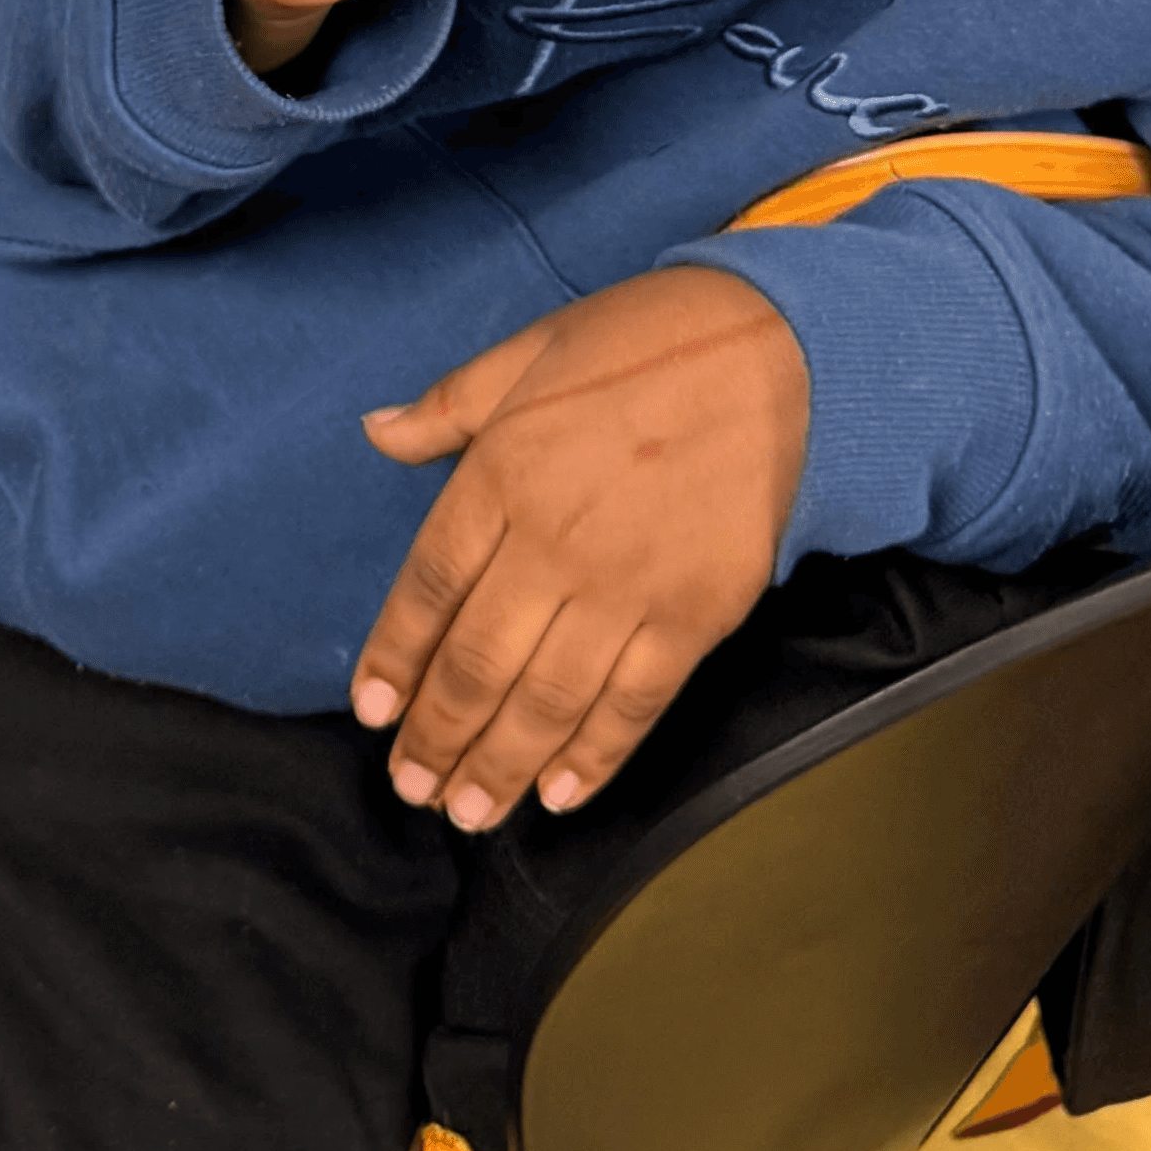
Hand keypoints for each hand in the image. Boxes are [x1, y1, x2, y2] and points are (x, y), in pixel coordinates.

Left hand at [349, 269, 809, 828]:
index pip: (427, 587)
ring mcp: (628, 585)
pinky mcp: (697, 614)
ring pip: (546, 699)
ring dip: (499, 765)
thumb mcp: (530, 349)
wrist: (780, 349)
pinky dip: (595, 756)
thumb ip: (448, 405)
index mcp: (502, 473)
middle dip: (437, 736)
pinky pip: (634, 701)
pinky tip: (561, 794)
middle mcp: (554, 541)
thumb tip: (375, 433)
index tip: (370, 710)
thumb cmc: (646, 338)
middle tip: (411, 786)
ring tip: (467, 813)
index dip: (393, 657)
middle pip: (477, 661)